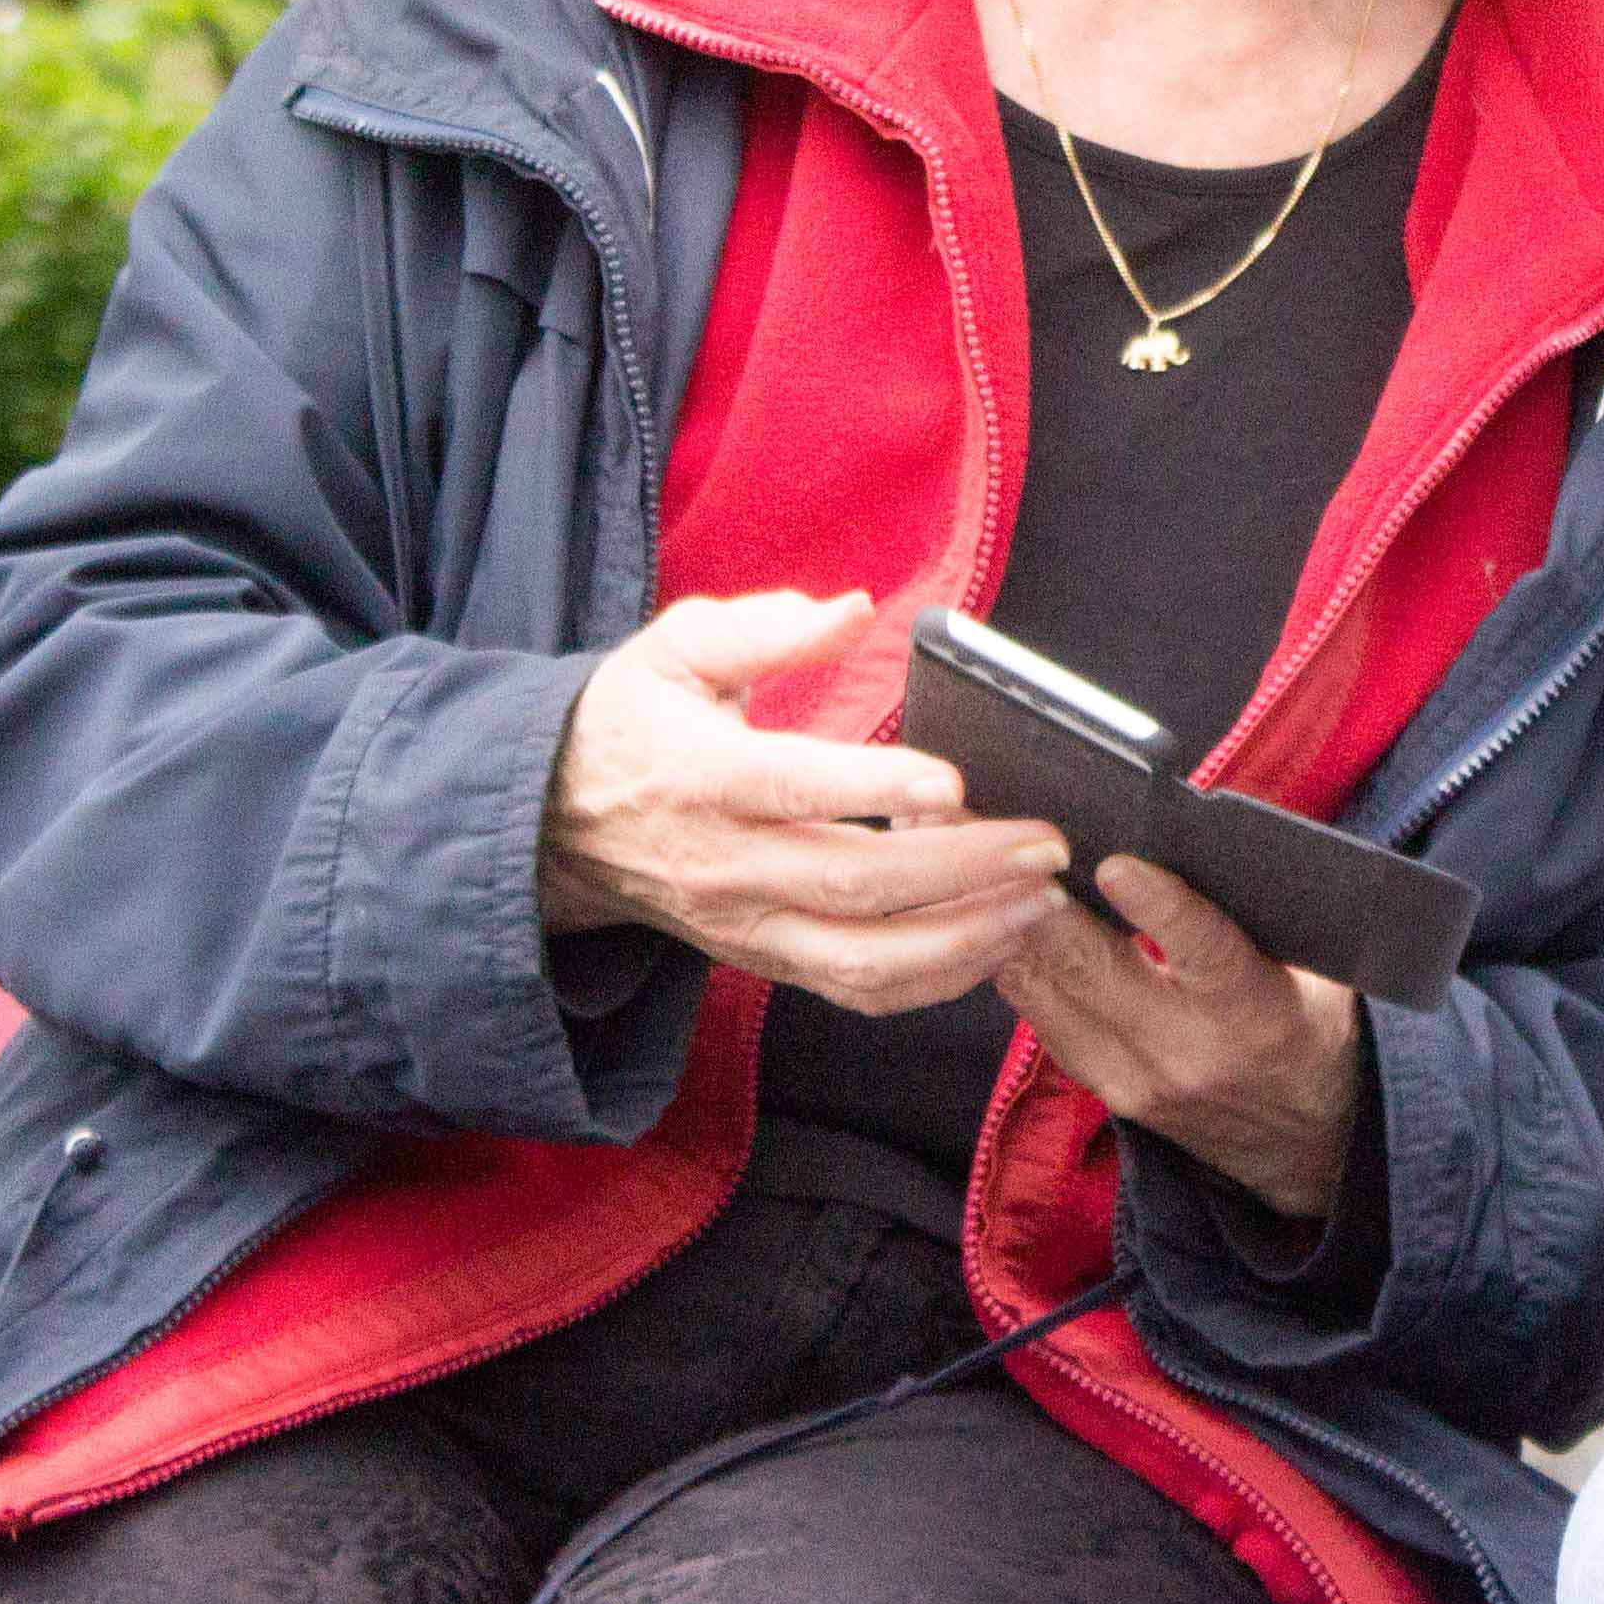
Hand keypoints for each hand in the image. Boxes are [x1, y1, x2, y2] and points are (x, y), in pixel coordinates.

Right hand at [537, 591, 1069, 1013]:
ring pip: (862, 961)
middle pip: (853, 886)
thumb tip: (850, 611)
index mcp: (703, 777)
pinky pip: (856, 991)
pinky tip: (995, 943)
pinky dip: (934, 981)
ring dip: (963, 940)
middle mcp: (727, 865)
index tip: (955, 778)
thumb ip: (760, 629)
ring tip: (1039, 904)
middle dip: (962, 869)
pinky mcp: (765, 961)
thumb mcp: (674, 650)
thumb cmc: (633, 722)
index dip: (875, 787)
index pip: (794, 789)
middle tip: (1047, 845)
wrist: (556, 823)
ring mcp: (747, 927)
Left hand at [995, 856, 1368, 1218]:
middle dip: (1049, 903)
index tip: (1116, 863)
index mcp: (1254, 1011)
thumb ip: (1249, 911)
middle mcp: (1186, 1051)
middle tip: (1018, 843)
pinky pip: (1039, 1015)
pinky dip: (1018, 962)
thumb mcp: (1308, 967)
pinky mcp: (1101, 1088)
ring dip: (1015, 927)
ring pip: (1047, 992)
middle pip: (1095, 970)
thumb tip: (1187, 831)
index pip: (1202, 952)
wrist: (1302, 1139)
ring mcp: (1132, 1078)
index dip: (1157, 907)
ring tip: (995, 866)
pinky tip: (1003, 918)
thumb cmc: (1305, 1024)